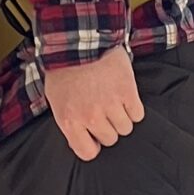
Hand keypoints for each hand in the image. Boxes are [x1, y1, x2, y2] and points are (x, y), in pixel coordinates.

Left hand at [44, 46, 143, 161]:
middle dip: (108, 128)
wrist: (79, 41)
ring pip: (126, 128)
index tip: (93, 136)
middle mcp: (91, 117)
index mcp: (70, 121)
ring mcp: (111, 105)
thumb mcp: (55, 100)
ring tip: (114, 101)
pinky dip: (134, 107)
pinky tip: (125, 96)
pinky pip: (138, 114)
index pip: (88, 153)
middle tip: (103, 111)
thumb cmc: (64, 71)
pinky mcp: (128, 92)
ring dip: (122, 117)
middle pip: (110, 139)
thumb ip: (68, 123)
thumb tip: (81, 141)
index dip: (92, 144)